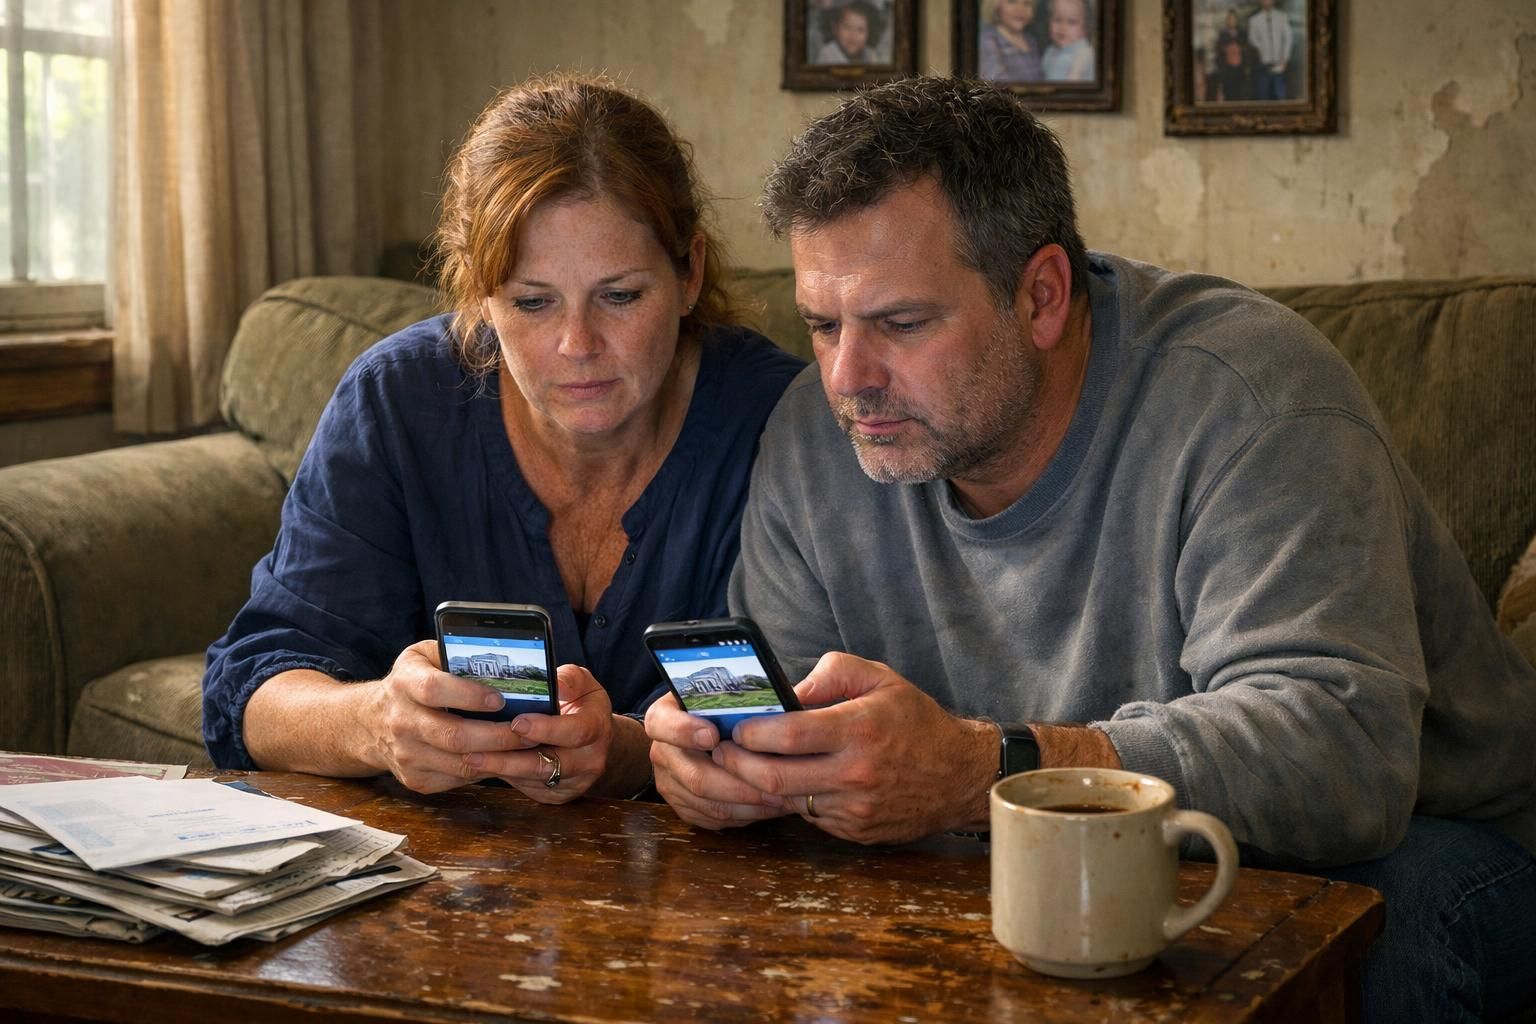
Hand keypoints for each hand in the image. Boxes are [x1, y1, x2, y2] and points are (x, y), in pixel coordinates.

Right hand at [363, 639, 538, 793]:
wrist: (371, 722)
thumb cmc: (412, 681)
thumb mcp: (425, 655)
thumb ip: (455, 653)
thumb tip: (503, 659)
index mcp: (405, 683)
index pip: (435, 691)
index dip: (469, 696)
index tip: (500, 699)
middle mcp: (401, 721)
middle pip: (453, 735)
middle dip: (498, 736)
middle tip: (530, 731)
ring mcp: (406, 754)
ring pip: (460, 763)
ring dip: (499, 758)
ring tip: (527, 747)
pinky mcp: (414, 778)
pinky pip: (457, 778)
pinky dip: (485, 771)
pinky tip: (504, 758)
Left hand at [467, 664, 617, 804]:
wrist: (596, 741)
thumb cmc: (582, 704)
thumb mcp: (582, 683)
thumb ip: (568, 679)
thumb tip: (551, 682)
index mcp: (597, 727)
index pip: (574, 732)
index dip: (545, 729)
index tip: (516, 723)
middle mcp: (589, 759)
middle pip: (546, 765)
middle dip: (509, 759)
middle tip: (475, 750)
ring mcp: (574, 782)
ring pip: (532, 780)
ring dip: (500, 770)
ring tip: (469, 758)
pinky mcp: (557, 795)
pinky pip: (528, 788)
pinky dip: (505, 777)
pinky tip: (483, 765)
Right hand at [645, 692, 788, 828]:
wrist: (697, 732)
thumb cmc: (716, 709)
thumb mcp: (719, 694)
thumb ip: (736, 697)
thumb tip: (780, 702)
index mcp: (663, 718)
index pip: (663, 725)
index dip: (685, 732)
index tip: (713, 735)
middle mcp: (661, 752)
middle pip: (696, 777)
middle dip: (739, 783)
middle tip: (773, 782)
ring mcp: (670, 783)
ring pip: (708, 803)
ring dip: (748, 803)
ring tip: (780, 797)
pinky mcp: (682, 807)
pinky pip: (713, 818)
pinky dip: (744, 815)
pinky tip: (768, 806)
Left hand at [711, 652, 998, 843]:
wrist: (959, 775)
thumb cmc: (915, 720)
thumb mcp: (879, 678)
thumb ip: (829, 674)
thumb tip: (785, 693)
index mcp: (859, 730)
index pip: (788, 737)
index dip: (752, 733)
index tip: (735, 727)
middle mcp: (855, 774)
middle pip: (775, 779)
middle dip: (738, 765)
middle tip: (722, 751)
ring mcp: (855, 808)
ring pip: (788, 801)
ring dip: (760, 785)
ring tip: (743, 765)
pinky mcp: (856, 830)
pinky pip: (809, 816)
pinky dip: (793, 800)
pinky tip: (786, 782)